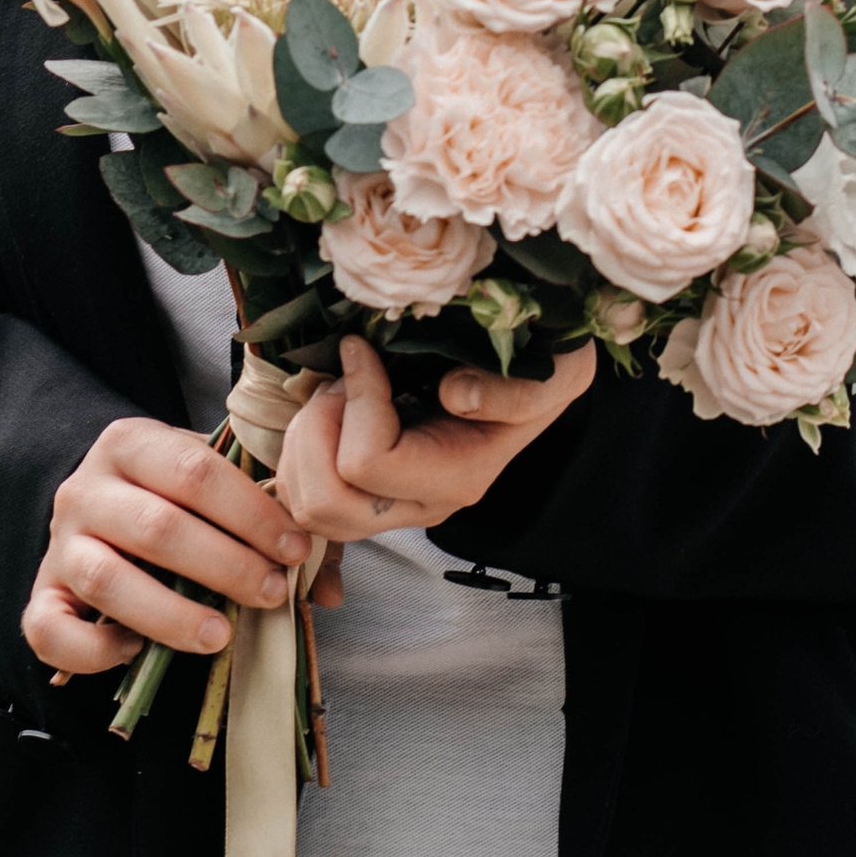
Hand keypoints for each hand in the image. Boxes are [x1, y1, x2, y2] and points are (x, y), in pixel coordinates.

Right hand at [23, 416, 309, 677]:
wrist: (93, 512)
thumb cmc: (170, 502)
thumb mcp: (213, 490)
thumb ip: (272, 525)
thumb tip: (326, 587)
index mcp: (130, 443)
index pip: (194, 470)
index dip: (251, 513)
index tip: (295, 549)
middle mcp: (85, 488)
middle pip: (157, 526)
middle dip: (225, 564)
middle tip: (271, 593)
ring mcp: (59, 545)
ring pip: (107, 579)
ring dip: (170, 613)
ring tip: (221, 635)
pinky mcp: (40, 597)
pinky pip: (51, 630)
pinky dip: (94, 649)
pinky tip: (136, 651)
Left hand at [275, 335, 594, 555]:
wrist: (538, 383)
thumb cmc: (542, 372)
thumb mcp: (554, 374)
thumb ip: (516, 392)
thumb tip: (454, 394)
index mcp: (456, 477)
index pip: (367, 464)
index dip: (353, 401)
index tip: (360, 350)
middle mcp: (419, 504)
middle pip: (325, 502)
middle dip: (316, 430)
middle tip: (339, 382)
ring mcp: (390, 506)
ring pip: (306, 505)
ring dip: (305, 438)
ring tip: (335, 393)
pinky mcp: (366, 496)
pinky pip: (304, 497)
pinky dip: (301, 450)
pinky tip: (329, 412)